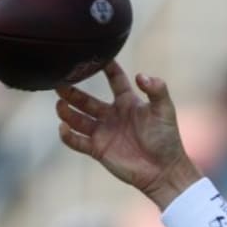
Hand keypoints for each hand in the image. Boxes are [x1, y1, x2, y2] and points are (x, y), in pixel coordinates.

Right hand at [56, 62, 199, 205]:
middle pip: (86, 100)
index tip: (93, 55)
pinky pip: (78, 141)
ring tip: (59, 104)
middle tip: (59, 82)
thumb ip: (157, 89)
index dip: (106, 67)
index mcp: (127, 102)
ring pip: (78, 119)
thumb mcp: (165, 110)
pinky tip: (63, 128)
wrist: (163, 170)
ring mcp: (104, 132)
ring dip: (66, 112)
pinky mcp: (98, 150)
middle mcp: (112, 115)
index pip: (114, 79)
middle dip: (72, 91)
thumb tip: (141, 76)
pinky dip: (68, 136)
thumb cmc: (166, 139)